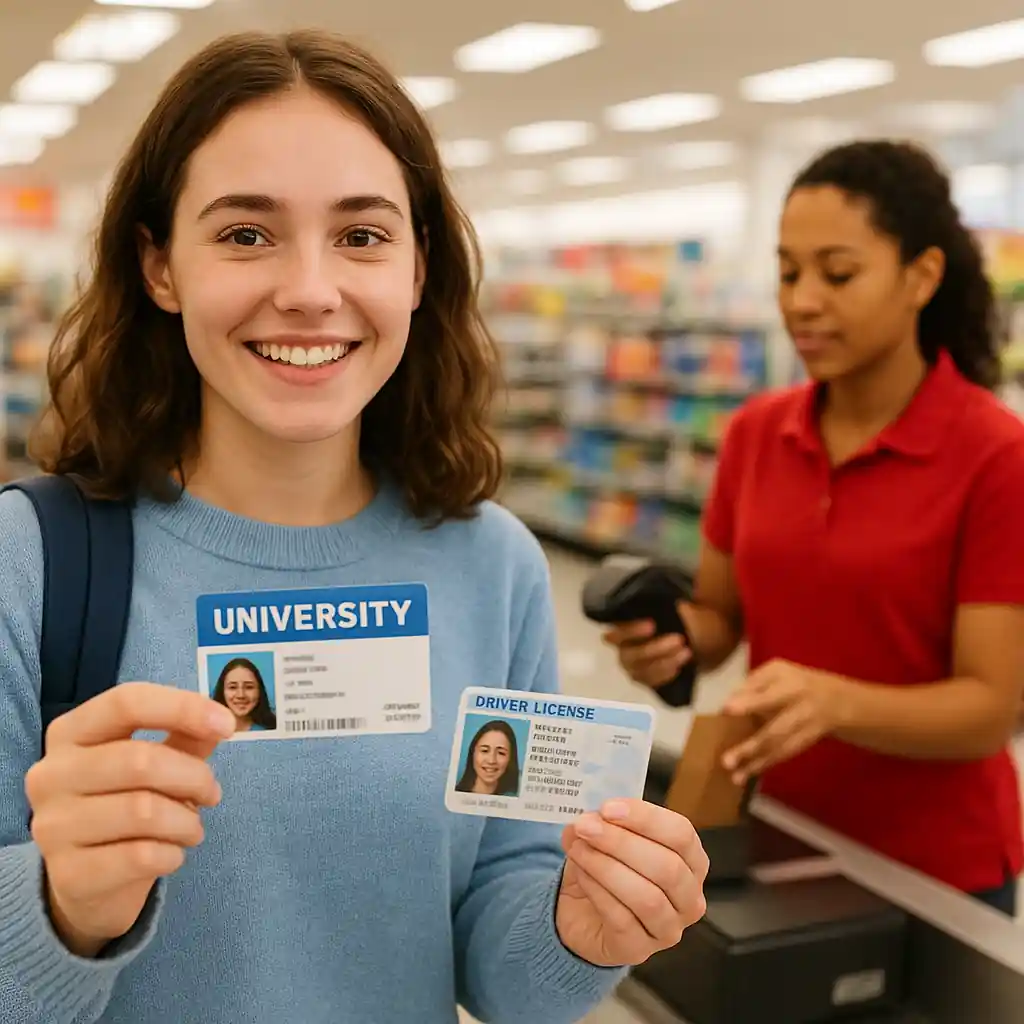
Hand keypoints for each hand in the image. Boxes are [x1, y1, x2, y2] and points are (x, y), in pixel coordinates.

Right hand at [25, 683, 236, 957]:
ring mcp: (53, 827)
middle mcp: (51, 775)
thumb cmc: (121, 803)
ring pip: (144, 811)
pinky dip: (172, 854)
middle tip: (211, 793)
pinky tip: (171, 854)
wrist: (82, 880)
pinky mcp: (68, 874)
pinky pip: (141, 857)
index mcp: (70, 733)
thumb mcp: (150, 761)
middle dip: (194, 777)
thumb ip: (183, 736)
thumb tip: (221, 719)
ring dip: (187, 821)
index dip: (183, 708)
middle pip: (140, 760)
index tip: (227, 724)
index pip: (127, 703)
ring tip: (191, 828)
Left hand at [556, 799, 707, 966]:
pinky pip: (622, 920)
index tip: (609, 808)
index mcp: (691, 861)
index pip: (682, 834)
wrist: (582, 915)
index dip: (646, 818)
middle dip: (621, 842)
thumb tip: (588, 819)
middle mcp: (690, 898)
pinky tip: (581, 874)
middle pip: (668, 866)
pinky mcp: (640, 950)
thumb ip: (600, 823)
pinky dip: (597, 891)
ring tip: (579, 849)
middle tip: (586, 826)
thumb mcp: (604, 838)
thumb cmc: (605, 870)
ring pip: (647, 897)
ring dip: (607, 867)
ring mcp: (669, 929)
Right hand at [602, 601, 692, 688]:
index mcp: (624, 627)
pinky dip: (665, 675)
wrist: (692, 639)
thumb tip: (672, 593)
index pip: (617, 632)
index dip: (631, 630)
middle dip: (654, 648)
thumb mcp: (671, 605)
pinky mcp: (646, 680)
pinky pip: (651, 682)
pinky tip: (679, 666)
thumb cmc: (676, 617)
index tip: (652, 624)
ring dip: (665, 661)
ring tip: (687, 651)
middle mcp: (624, 649)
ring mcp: (633, 667)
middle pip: (630, 654)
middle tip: (679, 639)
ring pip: (641, 670)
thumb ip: (666, 602)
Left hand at [720, 659, 849, 783]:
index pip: (769, 693)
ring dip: (757, 761)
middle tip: (727, 760)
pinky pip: (785, 754)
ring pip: (780, 747)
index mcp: (789, 681)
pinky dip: (766, 764)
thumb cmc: (794, 681)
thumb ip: (754, 684)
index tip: (726, 710)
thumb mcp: (777, 671)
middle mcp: (800, 705)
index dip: (749, 702)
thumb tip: (731, 701)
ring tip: (735, 775)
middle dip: (753, 745)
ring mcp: (806, 725)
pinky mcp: (807, 742)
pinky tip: (748, 773)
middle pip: (776, 728)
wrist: (838, 700)